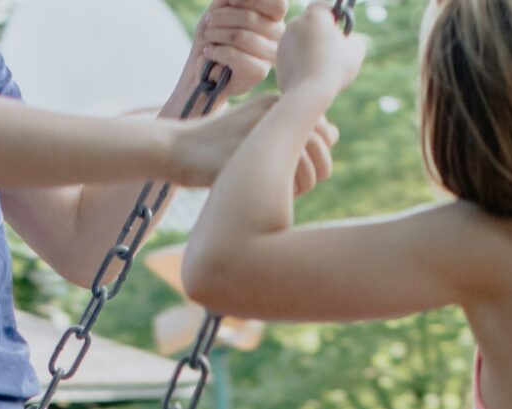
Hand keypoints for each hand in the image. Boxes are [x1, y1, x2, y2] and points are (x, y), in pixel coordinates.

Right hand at [167, 98, 339, 187]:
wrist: (177, 150)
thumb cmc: (220, 146)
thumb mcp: (258, 130)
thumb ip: (294, 130)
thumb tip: (333, 135)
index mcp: (276, 104)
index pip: (325, 133)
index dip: (322, 158)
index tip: (303, 174)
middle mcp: (272, 115)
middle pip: (322, 150)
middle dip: (317, 173)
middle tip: (296, 188)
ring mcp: (258, 136)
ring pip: (307, 168)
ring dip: (303, 188)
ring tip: (281, 196)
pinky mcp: (246, 159)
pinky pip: (282, 185)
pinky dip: (283, 197)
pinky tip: (267, 200)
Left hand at [187, 0, 287, 102]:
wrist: (202, 70)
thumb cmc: (213, 36)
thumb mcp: (220, 7)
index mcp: (272, 17)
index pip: (278, 4)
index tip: (231, 1)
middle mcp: (277, 35)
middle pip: (250, 17)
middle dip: (221, 17)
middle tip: (209, 23)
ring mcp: (270, 55)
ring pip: (241, 36)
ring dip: (216, 34)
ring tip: (209, 37)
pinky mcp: (259, 73)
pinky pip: (235, 55)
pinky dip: (215, 51)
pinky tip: (209, 52)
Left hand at [276, 3, 364, 97]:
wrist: (308, 93)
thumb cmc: (334, 68)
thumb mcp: (356, 50)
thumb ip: (352, 38)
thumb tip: (347, 40)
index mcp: (314, 14)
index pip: (325, 8)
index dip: (335, 20)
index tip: (341, 33)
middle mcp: (294, 22)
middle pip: (312, 25)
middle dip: (322, 35)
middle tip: (333, 53)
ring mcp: (283, 41)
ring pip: (302, 42)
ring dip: (311, 50)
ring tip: (322, 68)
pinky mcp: (278, 59)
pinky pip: (294, 57)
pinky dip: (302, 63)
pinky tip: (311, 76)